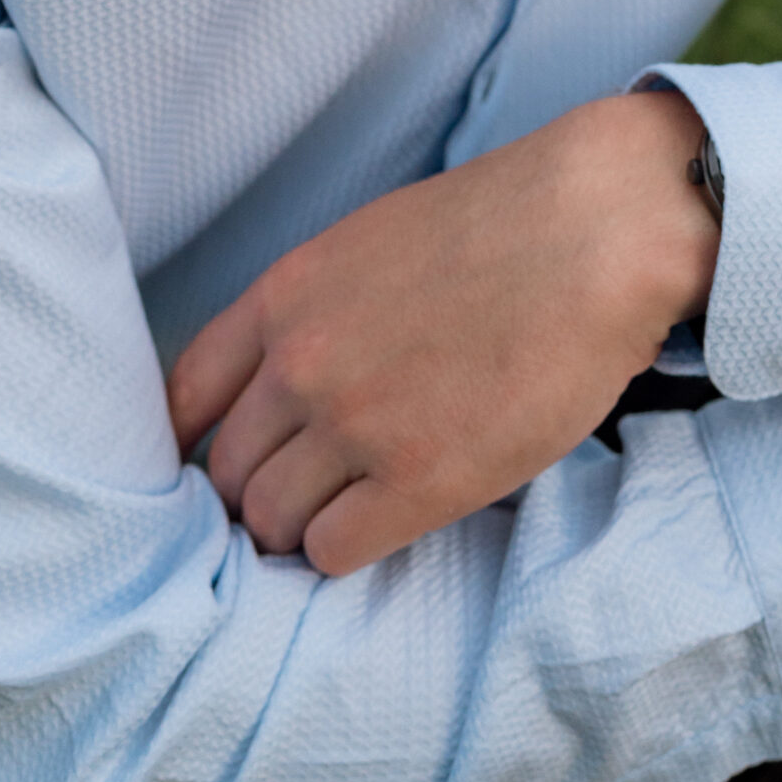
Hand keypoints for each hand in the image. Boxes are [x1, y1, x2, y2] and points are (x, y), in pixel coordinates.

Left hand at [166, 91, 719, 575]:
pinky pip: (333, 553)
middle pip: (228, 472)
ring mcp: (357, 425)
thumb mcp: (372, 244)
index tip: (217, 465)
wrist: (594, 232)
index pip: (187, 397)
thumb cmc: (501, 228)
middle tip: (301, 497)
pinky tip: (385, 523)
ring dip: (300, 528)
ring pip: (271, 521)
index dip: (195, 443)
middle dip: (256, 493)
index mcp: (286, 296)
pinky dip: (347, 550)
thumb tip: (289, 380)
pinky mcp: (420, 482)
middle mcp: (303, 363)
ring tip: (346, 513)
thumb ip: (318, 311)